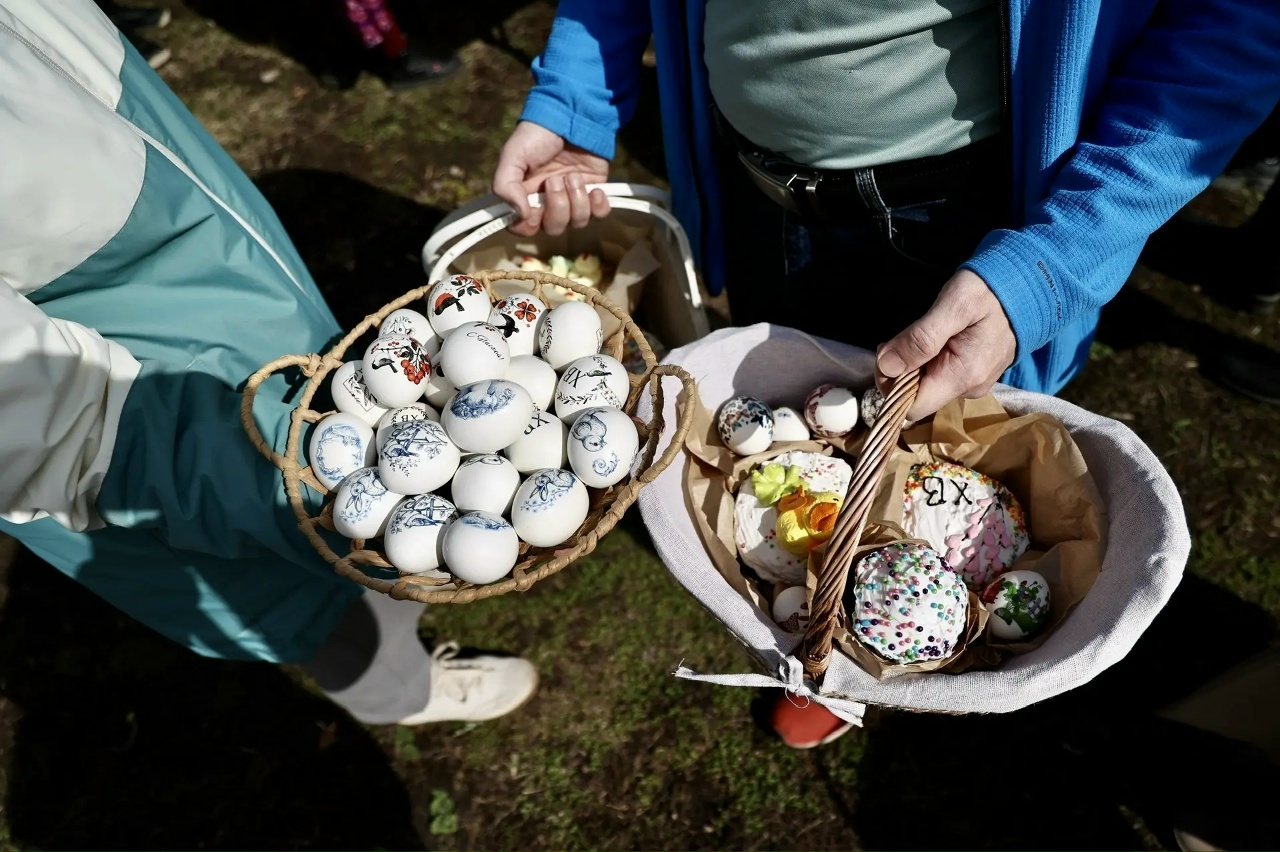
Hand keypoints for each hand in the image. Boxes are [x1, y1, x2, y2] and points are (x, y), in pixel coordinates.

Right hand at [491, 121, 610, 236]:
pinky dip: (598, 206)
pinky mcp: (594, 193)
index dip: (529, 225)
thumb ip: (506, 186)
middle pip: (553, 228)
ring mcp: (572, 199)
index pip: (523, 228)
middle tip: (557, 179)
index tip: (532, 210)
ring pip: (576, 223)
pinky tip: (595, 189)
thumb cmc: (537, 135)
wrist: (571, 115)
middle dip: (557, 207)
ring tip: (574, 175)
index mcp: (524, 196)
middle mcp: (547, 203)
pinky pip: (599, 215)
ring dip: (577, 200)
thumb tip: (520, 215)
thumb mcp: (513, 155)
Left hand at [875, 269, 1015, 421]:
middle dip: (899, 371)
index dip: (891, 386)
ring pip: (925, 387)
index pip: (911, 408)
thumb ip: (920, 338)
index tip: (889, 355)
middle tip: (900, 339)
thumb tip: (887, 367)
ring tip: (920, 334)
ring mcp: (971, 383)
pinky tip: (933, 340)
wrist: (1026, 286)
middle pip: (916, 398)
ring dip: (912, 364)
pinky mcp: (972, 374)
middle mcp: (968, 389)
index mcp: (962, 377)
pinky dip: (926, 361)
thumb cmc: (989, 292)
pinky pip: (939, 377)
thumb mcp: (953, 305)